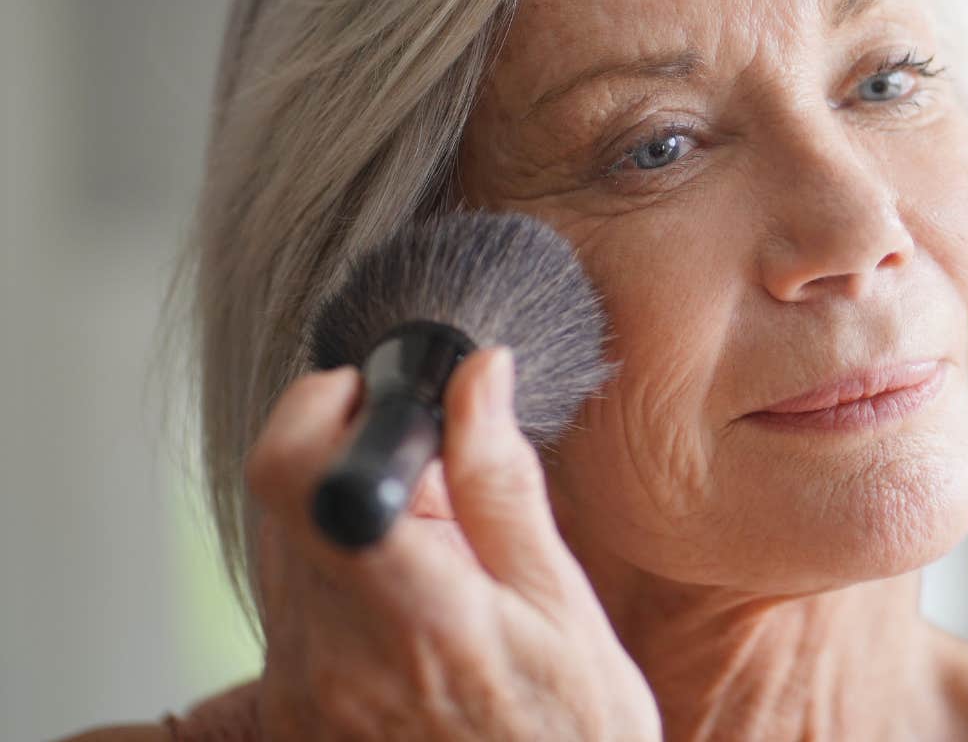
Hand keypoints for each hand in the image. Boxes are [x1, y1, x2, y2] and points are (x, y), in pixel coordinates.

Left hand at [244, 348, 659, 740]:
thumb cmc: (571, 734)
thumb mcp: (563, 602)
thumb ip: (502, 483)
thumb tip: (477, 375)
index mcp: (413, 616)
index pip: (294, 475)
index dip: (321, 409)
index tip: (378, 398)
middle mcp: (331, 659)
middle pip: (281, 500)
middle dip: (350, 462)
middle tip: (439, 495)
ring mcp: (299, 694)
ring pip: (281, 551)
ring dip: (342, 524)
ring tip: (434, 568)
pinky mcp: (288, 716)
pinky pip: (291, 610)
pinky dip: (340, 585)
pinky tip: (412, 617)